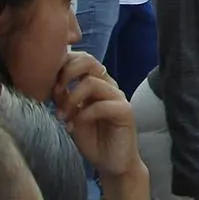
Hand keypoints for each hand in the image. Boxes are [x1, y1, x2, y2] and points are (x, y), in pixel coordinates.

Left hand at [52, 53, 143, 177]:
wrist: (112, 163)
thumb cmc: (93, 139)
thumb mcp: (72, 115)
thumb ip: (65, 98)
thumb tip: (50, 84)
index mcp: (98, 83)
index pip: (83, 59)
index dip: (64, 64)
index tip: (49, 84)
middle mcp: (109, 86)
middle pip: (90, 62)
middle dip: (67, 74)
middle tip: (55, 93)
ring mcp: (119, 97)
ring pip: (92, 83)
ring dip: (71, 99)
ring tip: (62, 117)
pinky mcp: (125, 111)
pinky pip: (100, 105)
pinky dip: (82, 116)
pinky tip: (73, 128)